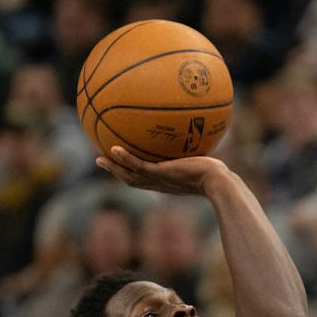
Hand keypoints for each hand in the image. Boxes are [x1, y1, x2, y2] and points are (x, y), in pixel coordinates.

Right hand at [96, 145, 230, 195]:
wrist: (218, 182)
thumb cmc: (217, 175)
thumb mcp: (205, 162)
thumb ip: (198, 151)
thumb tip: (202, 132)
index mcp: (168, 182)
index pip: (146, 180)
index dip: (132, 173)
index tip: (122, 164)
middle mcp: (161, 184)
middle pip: (132, 180)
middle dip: (116, 171)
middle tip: (101, 160)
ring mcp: (160, 180)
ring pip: (130, 176)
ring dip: (114, 168)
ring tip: (99, 158)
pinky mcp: (161, 174)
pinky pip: (138, 166)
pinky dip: (124, 159)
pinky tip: (113, 147)